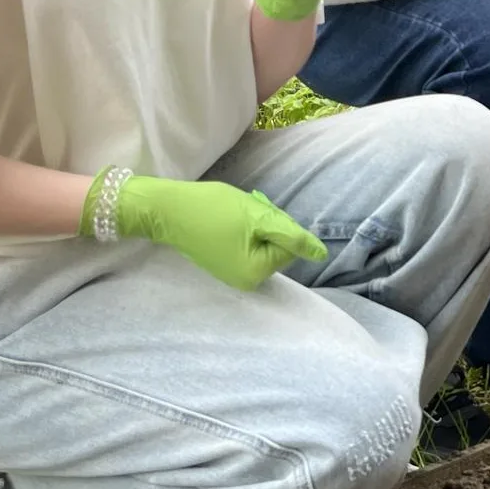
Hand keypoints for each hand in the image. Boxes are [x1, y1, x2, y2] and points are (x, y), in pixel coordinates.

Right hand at [82, 170, 326, 290]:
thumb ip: (292, 236)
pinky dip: (245, 228)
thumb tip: (321, 255)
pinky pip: (248, 244)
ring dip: (256, 223)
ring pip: (264, 242)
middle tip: (246, 207)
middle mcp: (246, 281)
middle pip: (278, 246)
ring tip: (236, 211)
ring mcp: (234, 273)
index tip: (255, 211)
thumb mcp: (259, 217)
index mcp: (256, 273)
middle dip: (267, 223)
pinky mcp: (224, 263)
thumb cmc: (213, 209)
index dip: (277, 222)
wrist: (168, 209)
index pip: (290, 245)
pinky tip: (228, 218)